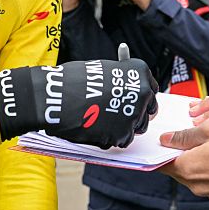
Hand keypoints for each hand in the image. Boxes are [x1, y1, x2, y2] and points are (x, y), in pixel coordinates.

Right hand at [26, 58, 159, 148]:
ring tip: (103, 122)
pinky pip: (123, 140)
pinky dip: (112, 138)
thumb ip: (120, 79)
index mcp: (139, 72)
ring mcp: (134, 114)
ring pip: (137, 127)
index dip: (141, 98)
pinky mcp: (123, 133)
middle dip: (135, 115)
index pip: (151, 90)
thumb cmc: (74, 80)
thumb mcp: (104, 70)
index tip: (132, 102)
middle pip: (149, 111)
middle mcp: (142, 92)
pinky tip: (97, 129)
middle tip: (118, 116)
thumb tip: (127, 85)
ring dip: (124, 127)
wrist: (57, 96)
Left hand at [158, 116, 208, 199]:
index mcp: (189, 169)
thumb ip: (185, 134)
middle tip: (188, 131)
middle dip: (180, 151)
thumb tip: (166, 139)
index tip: (162, 137)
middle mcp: (197, 185)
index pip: (161, 162)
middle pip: (178, 167)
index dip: (161, 148)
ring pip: (196, 172)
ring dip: (198, 157)